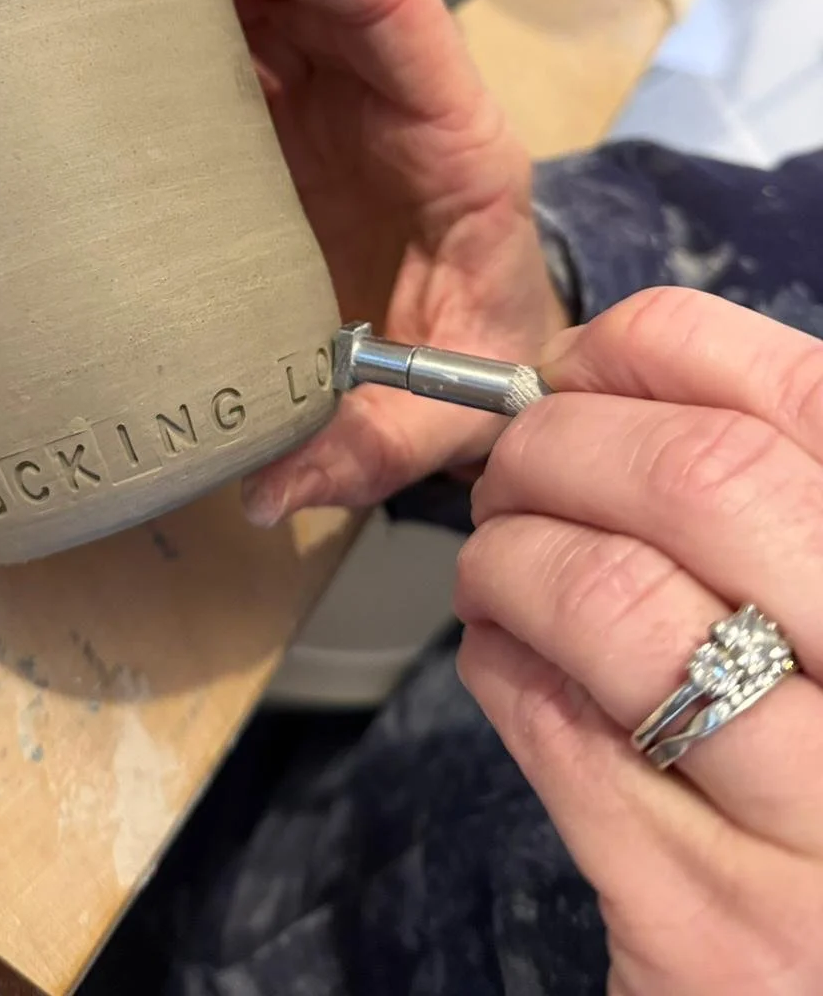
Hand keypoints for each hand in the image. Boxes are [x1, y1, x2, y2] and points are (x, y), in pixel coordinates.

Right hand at [166, 0, 567, 522]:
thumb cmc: (483, 363)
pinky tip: (123, 22)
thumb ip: (372, 446)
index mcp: (456, 139)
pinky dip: (192, 18)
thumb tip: (265, 491)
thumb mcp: (447, 410)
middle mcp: (400, 97)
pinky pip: (249, 44)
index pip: (395, 1)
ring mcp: (346, 101)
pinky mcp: (301, 122)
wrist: (496, 358)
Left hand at [456, 286, 822, 994]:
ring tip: (495, 568)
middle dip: (556, 445)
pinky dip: (498, 660)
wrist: (814, 991)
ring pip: (611, 598)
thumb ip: (758, 509)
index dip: (656, 352)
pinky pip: (555, 725)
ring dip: (508, 556)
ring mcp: (822, 829)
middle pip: (698, 479)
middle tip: (510, 471)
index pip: (801, 398)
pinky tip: (507, 657)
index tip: (574, 368)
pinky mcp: (715, 926)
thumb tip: (590, 383)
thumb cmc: (818, 774)